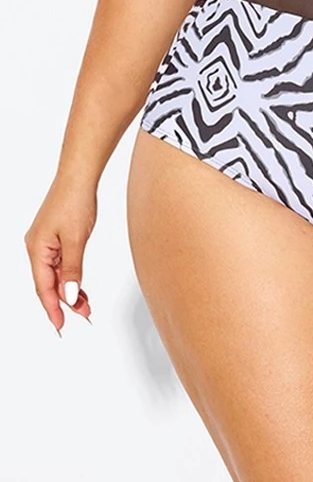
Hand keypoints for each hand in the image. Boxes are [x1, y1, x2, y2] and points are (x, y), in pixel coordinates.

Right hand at [24, 177, 95, 335]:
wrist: (79, 175)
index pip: (44, 287)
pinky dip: (70, 275)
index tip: (61, 326)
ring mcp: (45, 241)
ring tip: (86, 304)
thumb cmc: (74, 200)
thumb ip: (73, 270)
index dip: (53, 309)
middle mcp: (37, 247)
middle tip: (84, 315)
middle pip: (48, 283)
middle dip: (65, 302)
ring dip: (69, 290)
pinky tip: (79, 285)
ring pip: (55, 274)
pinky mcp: (55, 236)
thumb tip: (69, 296)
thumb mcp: (76, 240)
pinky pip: (60, 263)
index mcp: (37, 250)